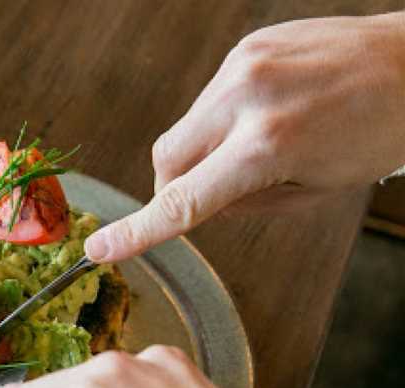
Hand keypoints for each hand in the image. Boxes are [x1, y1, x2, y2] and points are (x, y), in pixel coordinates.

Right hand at [85, 12, 404, 261]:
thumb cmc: (380, 133)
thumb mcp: (315, 191)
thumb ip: (244, 204)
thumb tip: (198, 203)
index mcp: (267, 145)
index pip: (183, 201)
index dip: (137, 231)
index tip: (100, 249)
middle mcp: (246, 98)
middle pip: (166, 159)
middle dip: (176, 185)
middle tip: (216, 192)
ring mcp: (243, 65)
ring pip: (184, 128)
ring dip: (203, 149)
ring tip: (261, 143)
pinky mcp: (247, 47)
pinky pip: (209, 99)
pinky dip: (223, 120)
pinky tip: (268, 114)